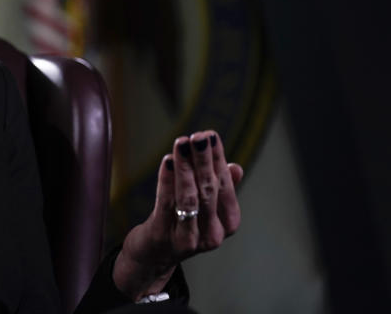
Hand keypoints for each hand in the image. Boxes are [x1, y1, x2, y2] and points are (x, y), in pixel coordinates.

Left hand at [112, 130, 242, 300]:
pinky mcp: (165, 236)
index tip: (211, 135)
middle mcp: (213, 233)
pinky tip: (166, 161)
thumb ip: (220, 188)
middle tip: (199, 136)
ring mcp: (189, 238)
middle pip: (209, 190)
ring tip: (182, 143)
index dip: (217, 159)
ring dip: (186, 167)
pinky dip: (167, 180)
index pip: (225, 185)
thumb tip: (235, 167)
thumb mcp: (206, 207)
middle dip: (204, 160)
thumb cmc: (183, 223)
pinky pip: (166, 204)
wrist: (154, 254)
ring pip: (188, 197)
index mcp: (228, 223)